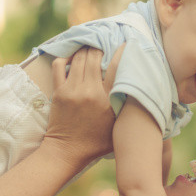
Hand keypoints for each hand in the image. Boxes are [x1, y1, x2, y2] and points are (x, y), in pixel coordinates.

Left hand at [43, 47, 115, 165]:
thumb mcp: (118, 127)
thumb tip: (137, 91)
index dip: (121, 51)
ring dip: (85, 50)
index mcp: (107, 99)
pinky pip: (60, 65)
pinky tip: (72, 59)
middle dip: (99, 48)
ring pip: (79, 58)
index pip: (117, 67)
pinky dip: (66, 58)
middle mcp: (90, 91)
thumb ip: (126, 108)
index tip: (124, 44)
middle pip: (95, 56)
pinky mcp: (58, 91)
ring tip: (89, 49)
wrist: (67, 151)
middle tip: (102, 46)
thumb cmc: (96, 143)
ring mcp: (72, 90)